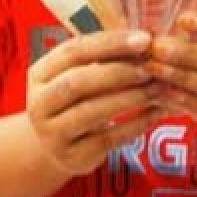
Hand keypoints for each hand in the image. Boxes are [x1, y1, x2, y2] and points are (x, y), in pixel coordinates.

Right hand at [26, 30, 164, 175]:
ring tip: (157, 87)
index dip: (110, 44)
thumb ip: (103, 57)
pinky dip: (136, 124)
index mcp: (39, 74)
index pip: (73, 51)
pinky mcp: (72, 157)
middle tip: (151, 67)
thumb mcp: (78, 75)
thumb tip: (145, 39)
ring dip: (130, 97)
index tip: (144, 39)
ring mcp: (52, 134)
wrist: (56, 146)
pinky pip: (109, 138)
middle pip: (77, 82)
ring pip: (92, 112)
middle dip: (119, 72)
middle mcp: (39, 104)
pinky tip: (156, 112)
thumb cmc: (76, 100)